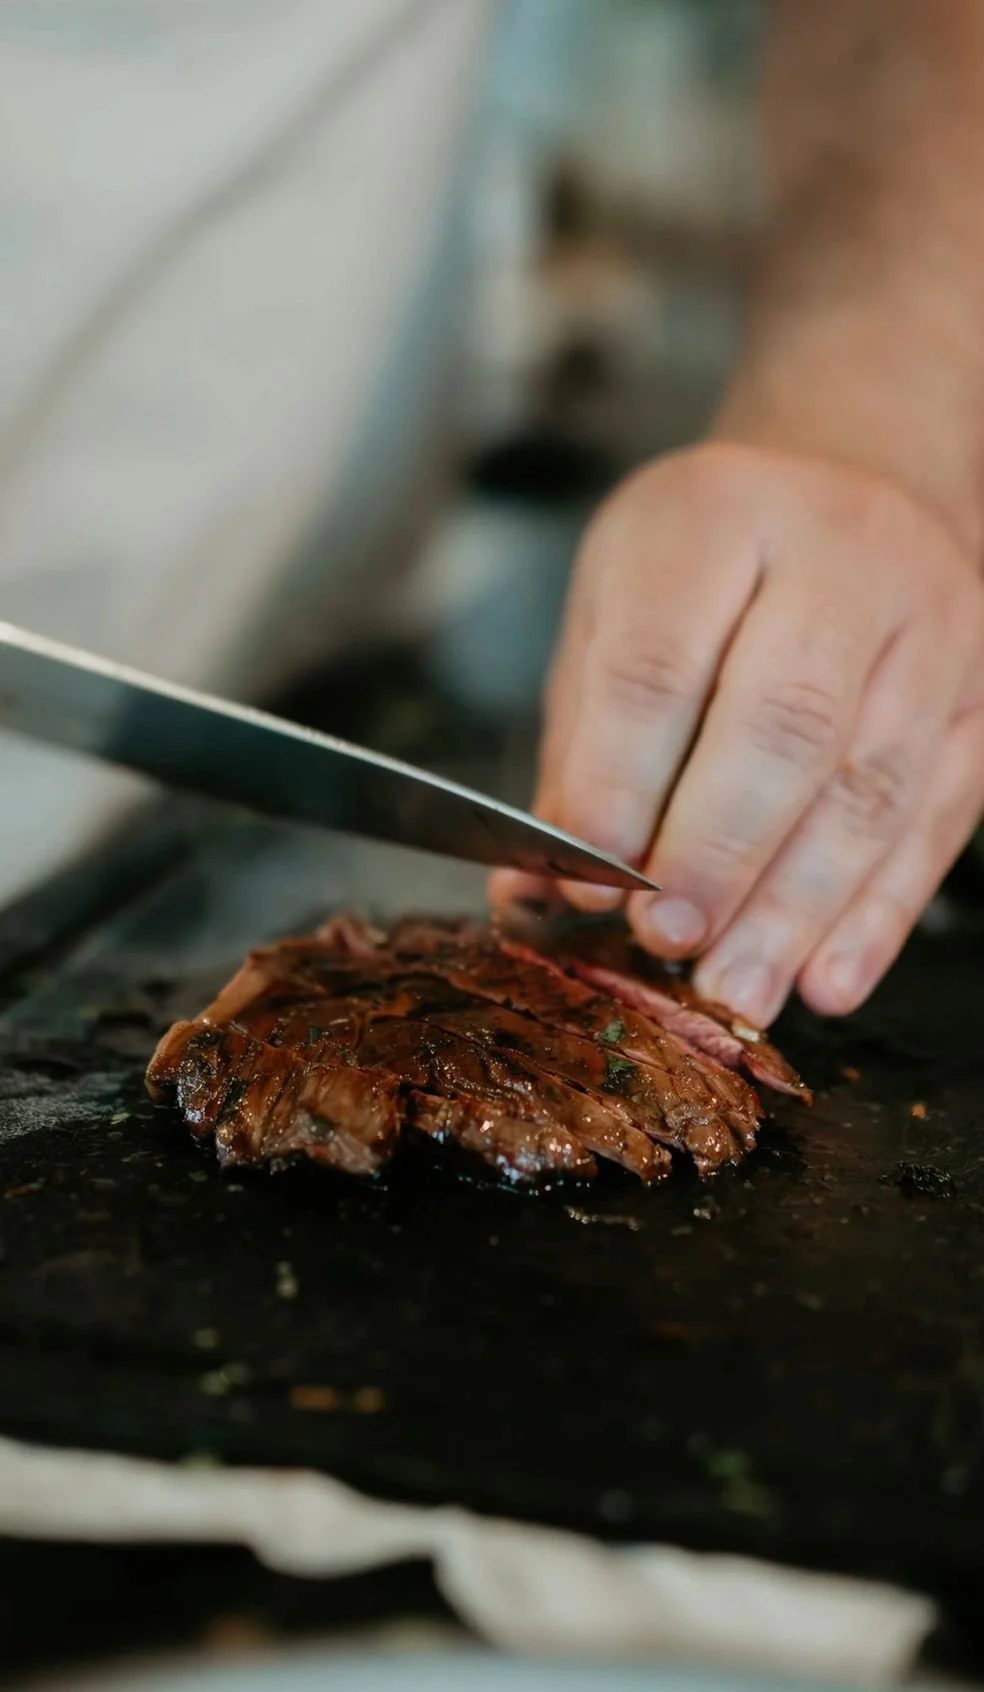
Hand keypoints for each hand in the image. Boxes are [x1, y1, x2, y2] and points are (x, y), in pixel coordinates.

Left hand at [491, 442, 983, 1023]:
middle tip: (665, 939)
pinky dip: (878, 916)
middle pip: (786, 722)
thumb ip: (579, 753)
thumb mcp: (613, 617)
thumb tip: (539, 897)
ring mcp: (934, 625)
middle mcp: (843, 551)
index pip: (659, 665)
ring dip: (798, 909)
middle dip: (718, 853)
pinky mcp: (982, 699)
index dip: (618, 787)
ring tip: (736, 991)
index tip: (584, 882)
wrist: (852, 489)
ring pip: (872, 785)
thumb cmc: (708, 575)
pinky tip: (827, 981)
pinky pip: (937, 821)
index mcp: (715, 515)